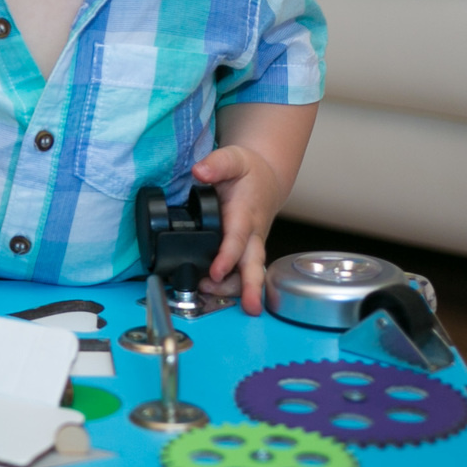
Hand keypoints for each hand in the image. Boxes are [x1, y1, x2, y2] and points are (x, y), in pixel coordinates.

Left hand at [189, 144, 288, 315]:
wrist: (267, 180)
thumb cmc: (249, 172)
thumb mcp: (234, 158)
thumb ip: (217, 164)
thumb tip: (200, 171)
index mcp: (246, 214)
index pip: (237, 238)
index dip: (227, 256)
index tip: (216, 271)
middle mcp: (251, 235)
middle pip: (253, 265)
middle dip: (251, 288)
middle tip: (249, 308)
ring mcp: (251, 247)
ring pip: (249, 274)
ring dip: (237, 291)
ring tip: (215, 299)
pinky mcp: (247, 254)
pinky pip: (243, 274)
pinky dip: (233, 286)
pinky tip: (215, 292)